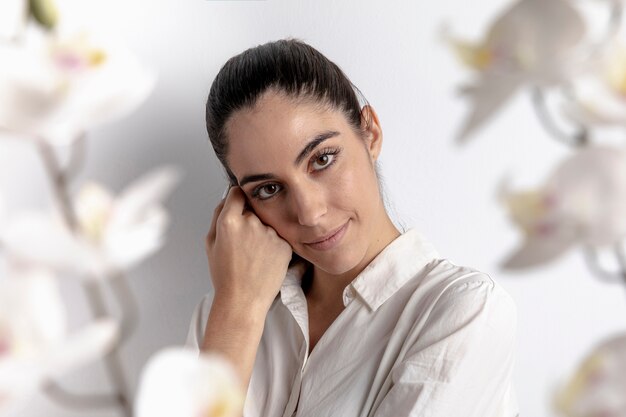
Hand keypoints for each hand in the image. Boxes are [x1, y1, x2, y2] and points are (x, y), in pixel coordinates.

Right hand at [205, 186, 291, 312]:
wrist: (244, 300)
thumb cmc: (225, 275)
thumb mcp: (210, 243)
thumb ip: (217, 215)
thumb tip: (228, 197)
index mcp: (229, 221)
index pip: (237, 192)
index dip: (237, 200)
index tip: (239, 206)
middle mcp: (251, 223)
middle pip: (254, 208)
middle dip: (250, 217)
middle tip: (245, 241)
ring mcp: (270, 233)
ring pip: (267, 222)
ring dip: (263, 231)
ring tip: (255, 254)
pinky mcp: (285, 244)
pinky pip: (278, 236)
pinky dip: (274, 244)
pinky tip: (265, 259)